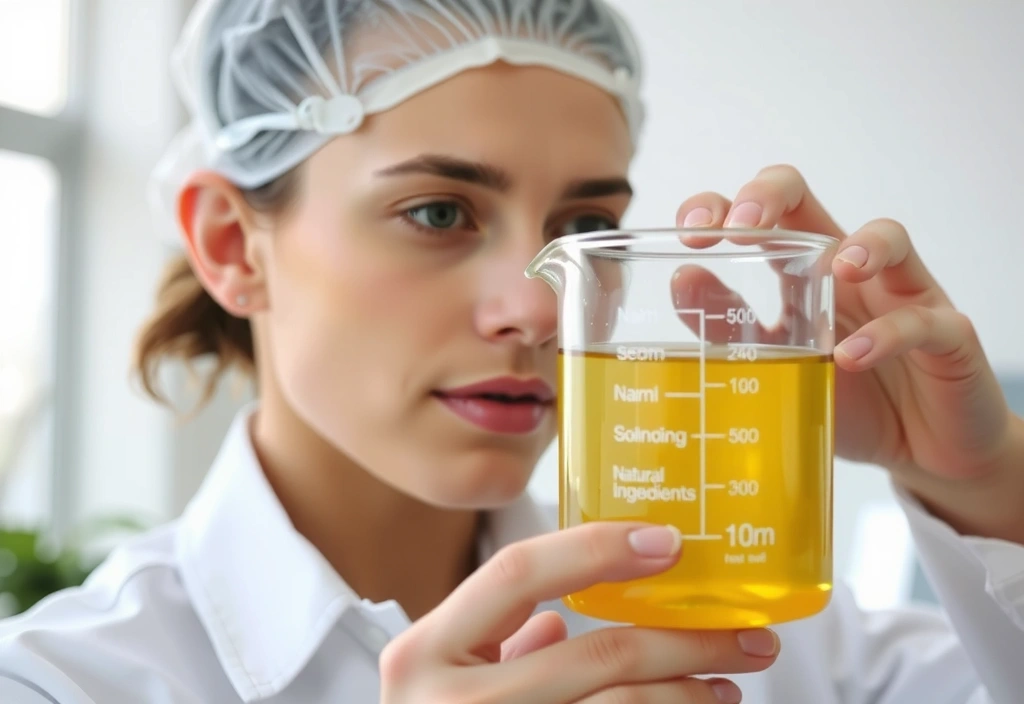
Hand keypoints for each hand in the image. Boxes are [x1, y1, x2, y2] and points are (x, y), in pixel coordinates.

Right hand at [379, 522, 779, 702]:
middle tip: (745, 633)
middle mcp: (454, 703)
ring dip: (690, 695)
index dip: (597, 549)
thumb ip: (491, 643)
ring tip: (727, 684)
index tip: (668, 542)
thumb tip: (556, 621)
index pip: (519, 573)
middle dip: (686, 639)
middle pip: (597, 652)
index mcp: (425, 654)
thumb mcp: (432, 683)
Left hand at [674, 165, 1023, 541]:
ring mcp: (901, 297)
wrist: (921, 453)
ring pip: (889, 238)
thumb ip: (733, 325)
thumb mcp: (777, 365)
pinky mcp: (947, 337)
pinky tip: (852, 356)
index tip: (692, 229)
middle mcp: (849, 271)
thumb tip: (682, 278)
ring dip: (858, 246)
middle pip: (808, 202)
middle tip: (740, 230)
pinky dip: (887, 335)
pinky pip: (923, 322)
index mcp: (801, 273)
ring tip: (833, 268)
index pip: (760, 215)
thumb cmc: (847, 402)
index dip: (725, 206)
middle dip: (768, 199)